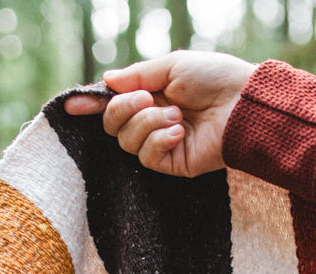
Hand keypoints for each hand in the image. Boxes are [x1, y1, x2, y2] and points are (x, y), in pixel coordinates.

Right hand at [63, 50, 255, 176]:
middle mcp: (154, 123)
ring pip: (127, 143)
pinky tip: (178, 132)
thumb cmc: (215, 79)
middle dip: (123, 110)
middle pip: (113, 128)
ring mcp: (164, 146)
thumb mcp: (173, 66)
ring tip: (176, 116)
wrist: (244, 104)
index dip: (91, 105)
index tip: (71, 106)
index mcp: (152, 97)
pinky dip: (158, 141)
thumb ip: (138, 74)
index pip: (115, 105)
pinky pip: (147, 159)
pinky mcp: (175, 165)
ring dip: (147, 124)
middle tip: (147, 98)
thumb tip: (108, 81)